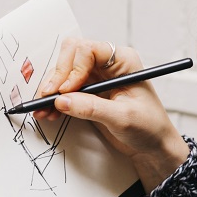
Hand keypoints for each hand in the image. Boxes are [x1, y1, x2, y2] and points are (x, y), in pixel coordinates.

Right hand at [34, 38, 189, 191]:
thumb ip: (91, 108)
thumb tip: (62, 100)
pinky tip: (48, 111)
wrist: (153, 147)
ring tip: (43, 109)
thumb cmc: (149, 128)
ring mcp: (96, 79)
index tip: (65, 91)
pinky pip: (64, 90)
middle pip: (71, 56)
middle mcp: (107, 65)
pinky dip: (54, 100)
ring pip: (64, 73)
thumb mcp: (122, 118)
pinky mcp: (88, 94)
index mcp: (122, 61)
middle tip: (48, 97)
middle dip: (57, 76)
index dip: (73, 68)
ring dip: (51, 89)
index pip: (88, 50)